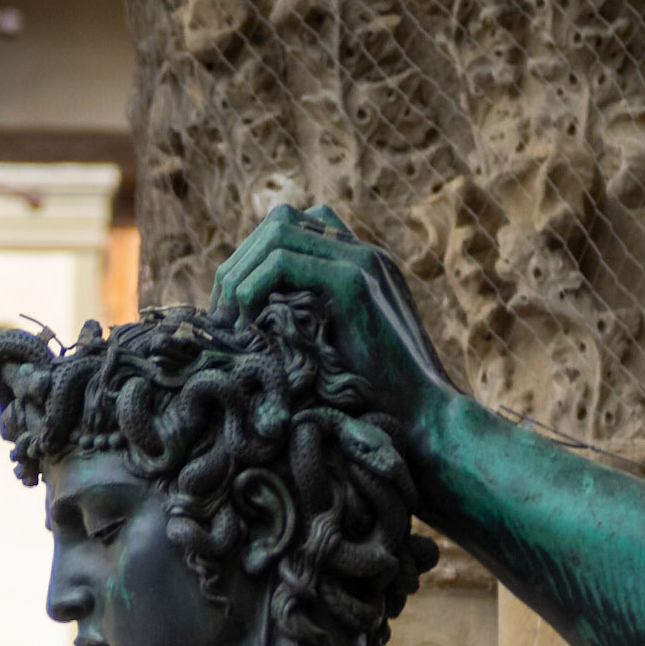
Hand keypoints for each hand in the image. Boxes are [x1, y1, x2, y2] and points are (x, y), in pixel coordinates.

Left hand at [211, 205, 458, 443]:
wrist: (425, 422)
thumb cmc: (379, 406)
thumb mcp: (337, 356)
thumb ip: (312, 326)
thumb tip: (256, 328)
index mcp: (364, 266)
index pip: (296, 231)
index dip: (256, 261)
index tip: (233, 308)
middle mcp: (365, 253)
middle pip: (282, 223)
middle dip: (241, 263)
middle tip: (219, 314)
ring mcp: (363, 261)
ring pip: (278, 233)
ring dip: (242, 272)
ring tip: (227, 319)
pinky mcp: (356, 281)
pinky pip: (284, 260)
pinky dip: (253, 285)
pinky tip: (244, 321)